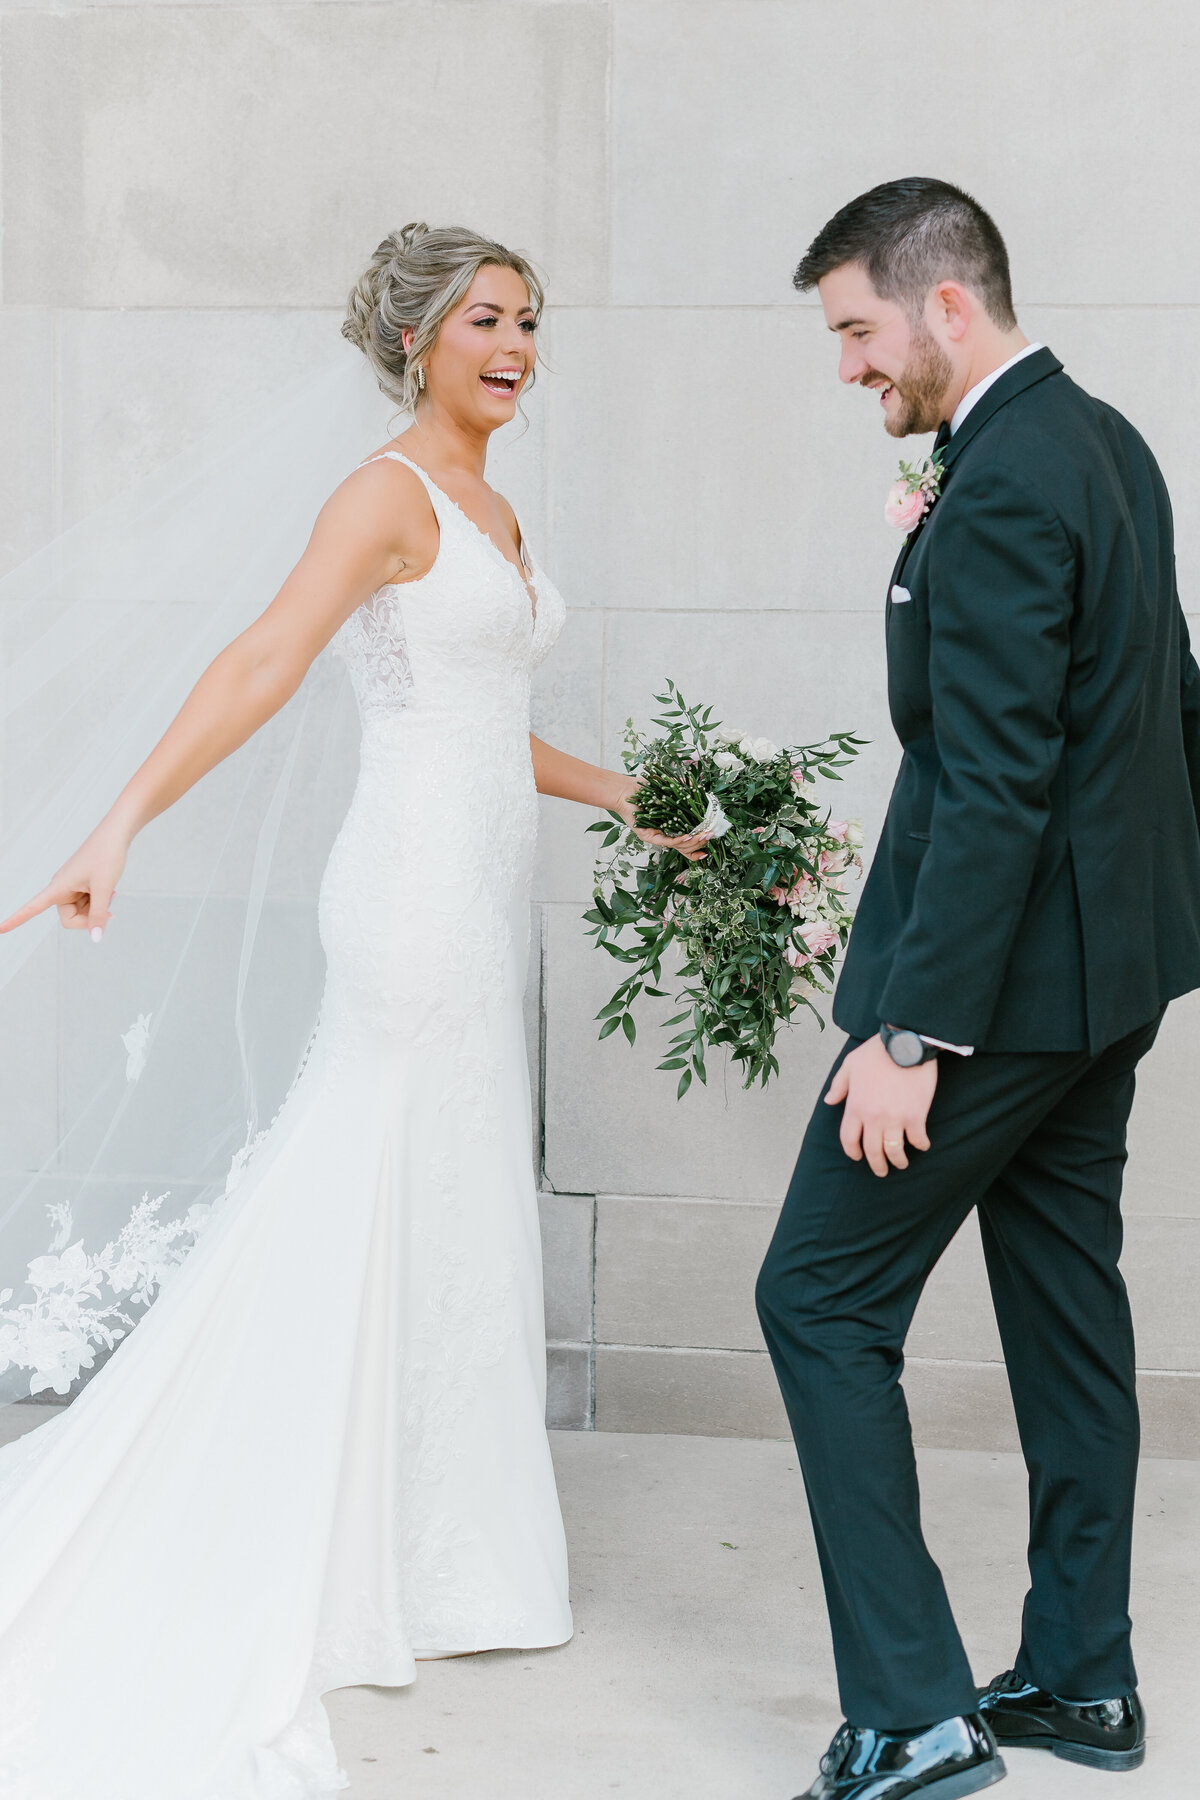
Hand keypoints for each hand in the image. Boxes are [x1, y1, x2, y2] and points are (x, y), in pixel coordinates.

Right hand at [0, 822, 128, 939]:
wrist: (116, 833)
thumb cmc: (107, 855)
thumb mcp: (105, 888)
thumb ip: (99, 915)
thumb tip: (95, 938)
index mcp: (58, 887)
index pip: (32, 908)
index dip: (16, 920)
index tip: (0, 930)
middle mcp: (61, 888)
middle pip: (69, 918)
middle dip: (89, 919)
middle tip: (110, 913)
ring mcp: (72, 887)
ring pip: (81, 912)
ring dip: (97, 909)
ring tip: (111, 893)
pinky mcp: (81, 885)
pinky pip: (87, 903)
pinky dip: (99, 902)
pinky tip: (111, 892)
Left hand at [611, 782, 709, 862]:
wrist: (626, 790)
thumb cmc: (645, 790)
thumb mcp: (669, 789)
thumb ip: (684, 789)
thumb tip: (699, 788)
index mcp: (672, 827)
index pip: (688, 840)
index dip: (700, 843)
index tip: (712, 839)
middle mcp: (665, 835)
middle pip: (686, 846)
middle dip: (701, 843)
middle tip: (711, 835)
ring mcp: (657, 837)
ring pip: (679, 846)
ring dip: (694, 842)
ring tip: (704, 836)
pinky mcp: (648, 836)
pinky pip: (666, 841)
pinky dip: (679, 840)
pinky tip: (689, 836)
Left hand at [824, 1034, 936, 1176]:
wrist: (906, 1043)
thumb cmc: (877, 1051)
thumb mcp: (850, 1064)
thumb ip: (839, 1085)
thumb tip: (829, 1101)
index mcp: (855, 1106)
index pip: (848, 1139)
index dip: (852, 1152)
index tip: (857, 1157)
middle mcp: (873, 1117)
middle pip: (871, 1151)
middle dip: (876, 1165)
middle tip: (881, 1171)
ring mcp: (895, 1119)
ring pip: (894, 1151)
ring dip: (898, 1161)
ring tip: (902, 1163)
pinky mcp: (916, 1116)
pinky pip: (918, 1139)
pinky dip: (920, 1145)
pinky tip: (922, 1145)